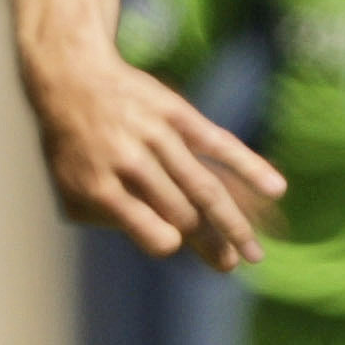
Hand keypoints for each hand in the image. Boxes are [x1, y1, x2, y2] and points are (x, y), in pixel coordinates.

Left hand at [26, 46, 283, 271]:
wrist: (73, 78)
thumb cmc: (71, 145)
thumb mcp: (68, 188)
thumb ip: (103, 219)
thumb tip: (160, 242)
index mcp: (98, 187)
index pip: (147, 230)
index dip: (166, 242)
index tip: (177, 245)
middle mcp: (129, 163)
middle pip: (182, 213)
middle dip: (210, 244)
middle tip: (231, 265)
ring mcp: (156, 137)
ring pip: (205, 188)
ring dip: (234, 224)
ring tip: (253, 254)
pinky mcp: (178, 114)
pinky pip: (219, 144)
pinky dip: (250, 167)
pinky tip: (276, 190)